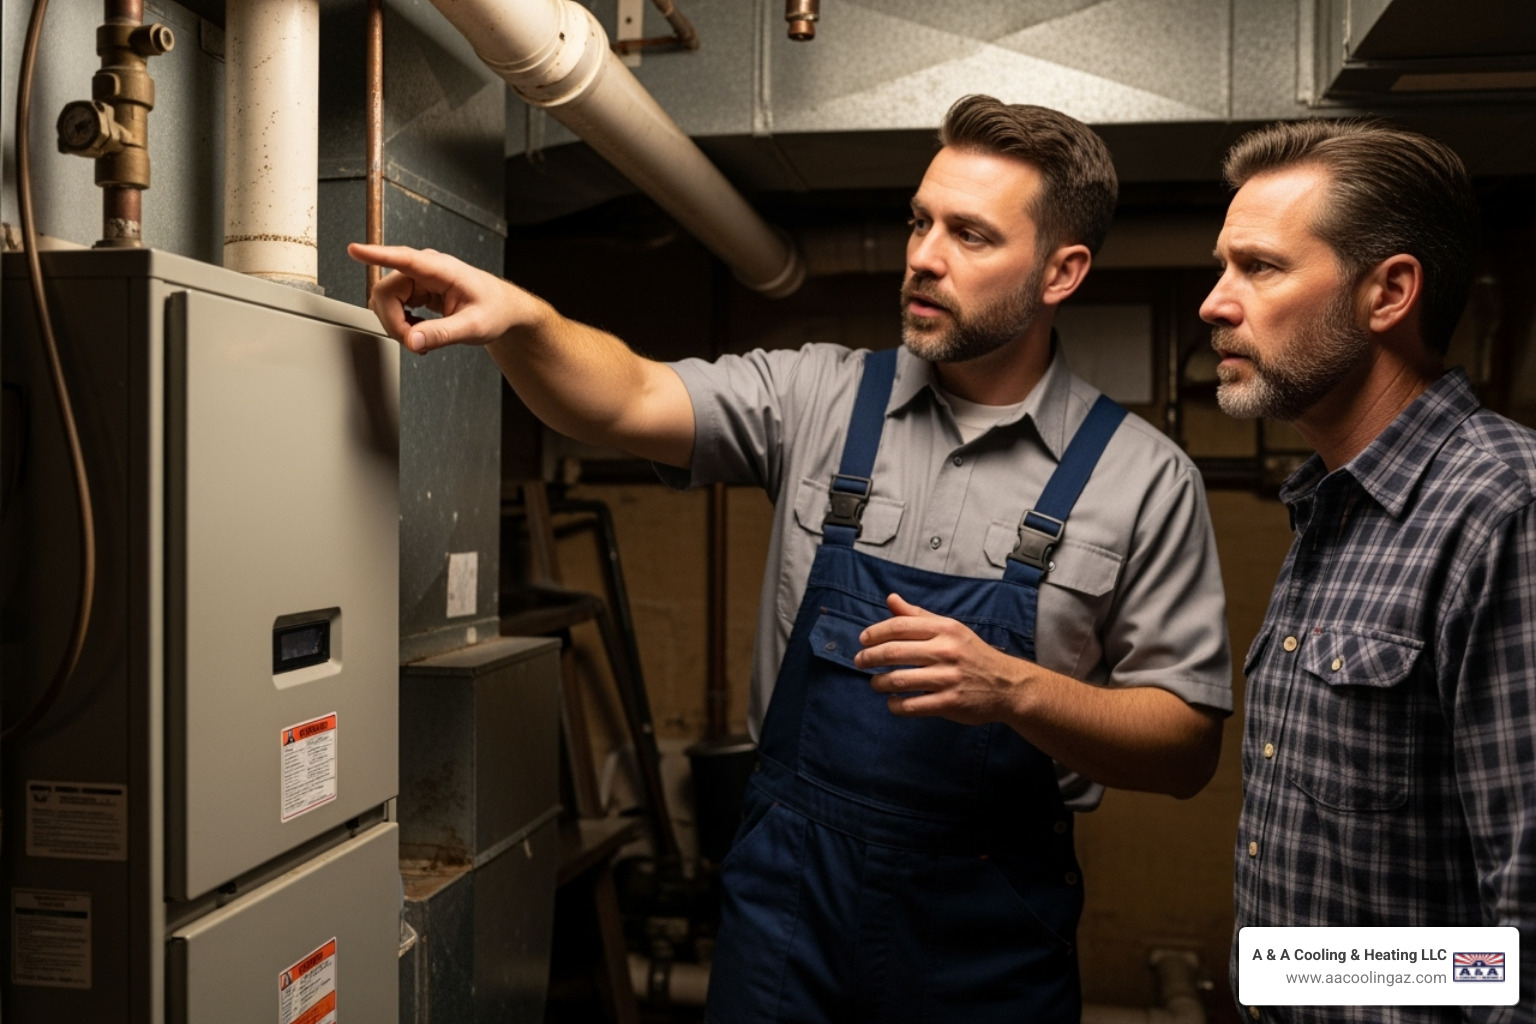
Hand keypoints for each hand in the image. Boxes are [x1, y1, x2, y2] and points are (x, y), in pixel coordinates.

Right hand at [346, 243, 536, 353]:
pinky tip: (418, 331)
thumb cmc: (494, 310)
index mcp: (441, 269)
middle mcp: (425, 269)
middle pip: (386, 292)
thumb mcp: (473, 327)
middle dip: (393, 322)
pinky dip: (401, 324)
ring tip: (421, 339)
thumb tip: (413, 342)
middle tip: (414, 343)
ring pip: (386, 301)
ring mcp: (418, 279)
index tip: (355, 250)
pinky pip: (393, 307)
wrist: (502, 309)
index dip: (377, 255)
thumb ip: (442, 334)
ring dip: (396, 325)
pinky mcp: (415, 290)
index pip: (404, 258)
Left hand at [853, 592, 1025, 725]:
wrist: (1006, 685)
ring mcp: (948, 678)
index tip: (863, 640)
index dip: (875, 633)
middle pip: (894, 652)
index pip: (900, 626)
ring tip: (875, 683)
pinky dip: (895, 705)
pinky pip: (912, 705)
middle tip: (859, 662)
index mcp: (945, 629)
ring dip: (879, 682)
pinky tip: (892, 702)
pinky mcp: (950, 703)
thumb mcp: (950, 629)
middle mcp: (946, 651)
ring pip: (899, 680)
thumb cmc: (971, 654)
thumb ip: (918, 616)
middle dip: (869, 657)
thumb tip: (891, 599)